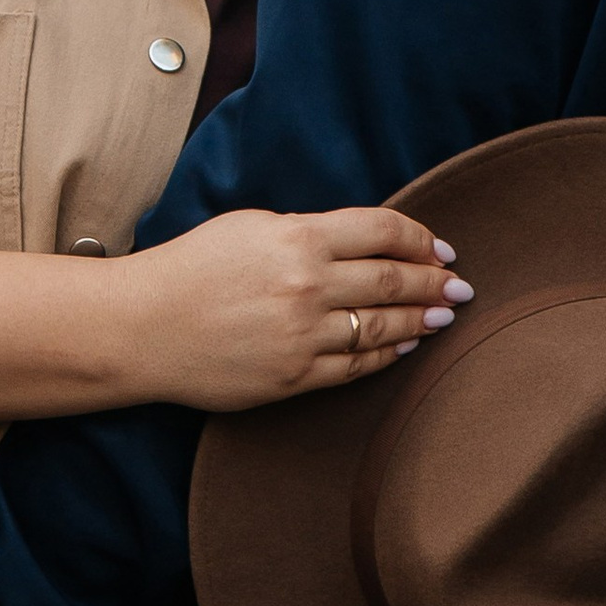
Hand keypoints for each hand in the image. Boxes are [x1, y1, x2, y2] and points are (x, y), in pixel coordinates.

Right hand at [114, 207, 470, 411]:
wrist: (145, 327)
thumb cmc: (193, 266)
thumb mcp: (249, 226)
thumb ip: (306, 231)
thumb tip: (358, 243)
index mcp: (299, 239)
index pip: (382, 231)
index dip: (419, 238)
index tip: (439, 247)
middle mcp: (307, 287)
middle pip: (392, 281)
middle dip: (434, 282)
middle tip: (461, 286)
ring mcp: (302, 337)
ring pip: (381, 328)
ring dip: (420, 321)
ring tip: (443, 316)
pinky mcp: (293, 378)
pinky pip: (354, 367)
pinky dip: (384, 354)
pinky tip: (401, 345)